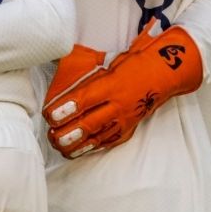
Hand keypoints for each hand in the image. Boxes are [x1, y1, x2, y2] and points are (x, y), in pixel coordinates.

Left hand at [43, 21, 203, 157]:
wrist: (161, 75)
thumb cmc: (129, 65)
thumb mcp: (106, 61)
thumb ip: (82, 66)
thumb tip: (55, 61)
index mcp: (112, 84)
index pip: (84, 99)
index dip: (65, 109)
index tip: (49, 115)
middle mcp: (119, 104)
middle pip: (90, 123)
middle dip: (68, 132)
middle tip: (51, 134)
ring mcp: (125, 119)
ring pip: (98, 137)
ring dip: (76, 144)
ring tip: (59, 146)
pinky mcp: (128, 129)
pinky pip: (107, 142)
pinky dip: (90, 147)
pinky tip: (76, 150)